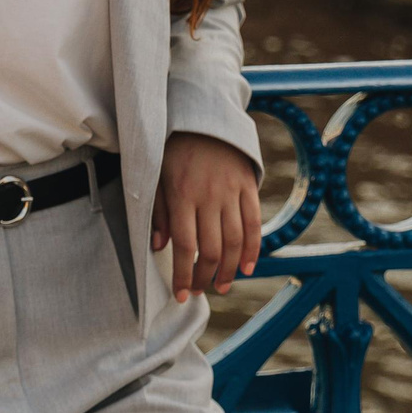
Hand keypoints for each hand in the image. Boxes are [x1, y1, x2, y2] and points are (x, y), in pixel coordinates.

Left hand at [152, 130, 261, 300]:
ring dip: (229, 270)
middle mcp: (208, 195)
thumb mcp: (157, 176)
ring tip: (222, 286)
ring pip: (235, 241)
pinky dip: (253, 249)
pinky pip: (254, 223)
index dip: (182, 274)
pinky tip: (246, 267)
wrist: (204, 118)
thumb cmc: (174, 150)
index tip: (180, 294)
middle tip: (198, 290)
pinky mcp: (249, 186)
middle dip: (205, 276)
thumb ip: (159, 212)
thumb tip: (159, 247)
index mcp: (181, 194)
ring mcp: (232, 191)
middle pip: (211, 248)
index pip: (184, 245)